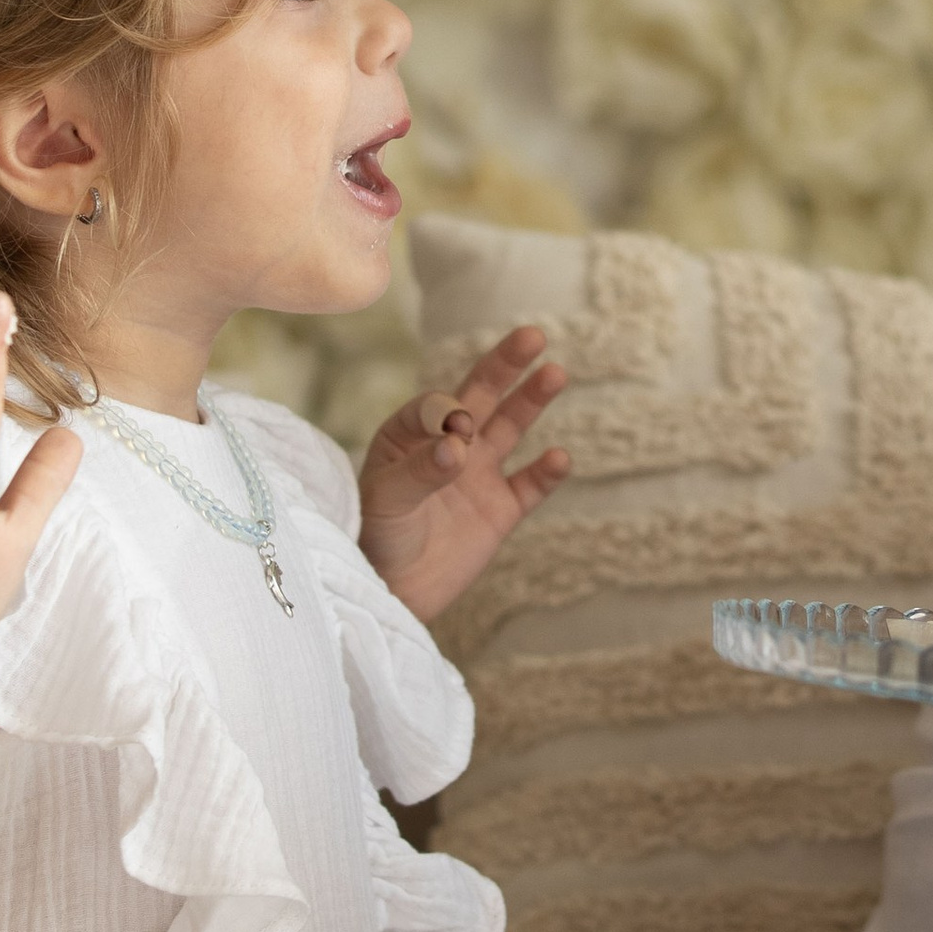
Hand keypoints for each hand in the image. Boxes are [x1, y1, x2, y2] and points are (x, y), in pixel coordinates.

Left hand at [358, 326, 569, 619]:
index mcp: (409, 435)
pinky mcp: (500, 511)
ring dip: (532, 400)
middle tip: (533, 335)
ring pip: (510, 428)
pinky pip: (530, 486)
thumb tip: (460, 444)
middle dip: (505, 365)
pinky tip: (558, 457)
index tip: (457, 433)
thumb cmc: (374, 540)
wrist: (390, 596)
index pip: (436, 406)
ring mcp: (477, 476)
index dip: (449, 412)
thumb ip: (421, 470)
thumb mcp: (387, 501)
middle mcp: (447, 446)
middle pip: (480, 397)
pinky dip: (547, 472)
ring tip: (556, 373)